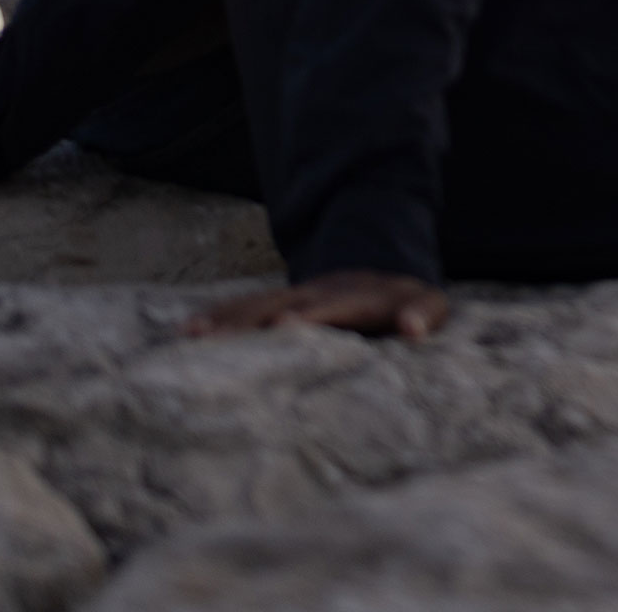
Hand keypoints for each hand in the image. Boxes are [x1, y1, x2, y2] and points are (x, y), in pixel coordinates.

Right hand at [182, 270, 450, 341]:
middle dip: (253, 318)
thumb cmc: (409, 308)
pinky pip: (246, 309)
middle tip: (220, 336)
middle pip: (285, 303)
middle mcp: (323, 292)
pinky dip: (219, 317)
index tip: (287, 324)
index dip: (313, 313)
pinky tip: (189, 331)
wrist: (386, 281)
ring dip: (227, 319)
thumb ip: (423, 315)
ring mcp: (298, 296)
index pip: (335, 304)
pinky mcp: (280, 305)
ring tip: (193, 335)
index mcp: (360, 297)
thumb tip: (412, 329)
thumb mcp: (429, 307)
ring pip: (259, 305)